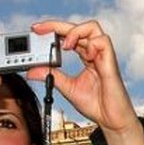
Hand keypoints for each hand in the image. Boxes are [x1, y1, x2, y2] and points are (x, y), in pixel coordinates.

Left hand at [25, 20, 143, 144]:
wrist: (111, 120)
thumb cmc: (96, 104)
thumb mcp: (68, 88)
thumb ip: (52, 77)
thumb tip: (32, 71)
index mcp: (86, 57)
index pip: (69, 35)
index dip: (54, 29)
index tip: (36, 30)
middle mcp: (95, 53)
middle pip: (78, 26)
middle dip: (57, 25)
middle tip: (39, 29)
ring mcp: (103, 56)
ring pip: (92, 27)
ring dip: (75, 31)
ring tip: (65, 45)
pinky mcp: (110, 62)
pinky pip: (103, 41)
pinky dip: (91, 44)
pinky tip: (85, 56)